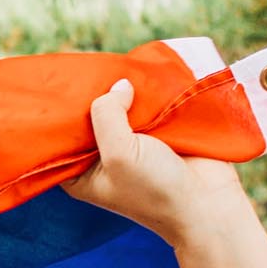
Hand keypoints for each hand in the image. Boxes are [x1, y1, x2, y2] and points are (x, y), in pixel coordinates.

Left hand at [61, 79, 246, 247]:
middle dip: (92, 95)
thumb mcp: (119, 153)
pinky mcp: (158, 134)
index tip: (57, 84)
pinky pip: (147, 106)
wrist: (208, 203)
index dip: (59, 113)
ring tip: (116, 64)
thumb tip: (119, 85)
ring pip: (121, 108)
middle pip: (90, 119)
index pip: (60, 138)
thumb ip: (107, 115)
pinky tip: (143, 72)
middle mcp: (102, 158)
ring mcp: (132, 144)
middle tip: (88, 66)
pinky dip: (148, 93)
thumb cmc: (156, 189)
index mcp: (80, 173)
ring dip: (123, 90)